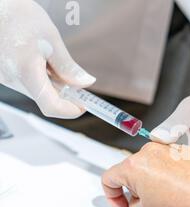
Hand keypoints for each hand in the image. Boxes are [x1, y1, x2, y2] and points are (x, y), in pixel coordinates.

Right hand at [0, 0, 95, 117]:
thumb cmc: (19, 17)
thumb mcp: (51, 40)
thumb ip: (68, 67)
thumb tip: (85, 83)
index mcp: (26, 71)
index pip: (51, 106)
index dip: (70, 110)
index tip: (83, 105)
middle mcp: (11, 79)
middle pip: (45, 100)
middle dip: (64, 95)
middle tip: (77, 82)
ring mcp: (5, 78)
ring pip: (36, 92)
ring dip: (52, 85)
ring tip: (53, 62)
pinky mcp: (2, 75)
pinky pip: (27, 84)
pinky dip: (40, 79)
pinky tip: (41, 61)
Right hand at [102, 143, 189, 206]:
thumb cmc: (182, 201)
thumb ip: (133, 204)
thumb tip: (135, 202)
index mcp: (133, 165)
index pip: (109, 179)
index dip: (113, 199)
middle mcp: (147, 152)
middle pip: (130, 172)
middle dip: (134, 191)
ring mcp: (165, 149)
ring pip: (149, 167)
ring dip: (151, 183)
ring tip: (165, 201)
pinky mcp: (180, 150)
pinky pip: (166, 163)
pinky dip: (167, 176)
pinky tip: (177, 191)